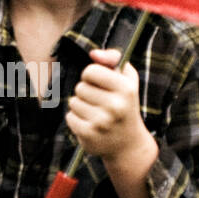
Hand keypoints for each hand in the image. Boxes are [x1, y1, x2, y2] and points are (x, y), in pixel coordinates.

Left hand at [66, 47, 154, 166]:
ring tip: (96, 114)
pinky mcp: (89, 135)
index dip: (91, 75)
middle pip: (80, 87)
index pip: (91, 71)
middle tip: (100, 103)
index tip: (99, 83)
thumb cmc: (125, 105)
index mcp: (126, 89)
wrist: (129, 144)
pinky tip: (90, 124)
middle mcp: (116, 106)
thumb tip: (93, 54)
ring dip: (81, 106)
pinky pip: (70, 117)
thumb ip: (113, 59)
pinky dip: (77, 120)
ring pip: (73, 102)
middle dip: (87, 92)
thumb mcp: (127, 79)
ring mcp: (102, 122)